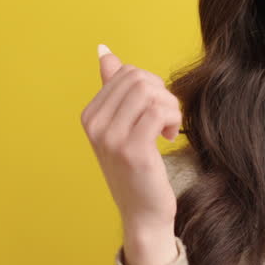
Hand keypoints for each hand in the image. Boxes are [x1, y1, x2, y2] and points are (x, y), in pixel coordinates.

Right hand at [80, 44, 182, 234]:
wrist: (143, 213)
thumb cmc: (138, 169)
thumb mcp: (121, 126)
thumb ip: (114, 89)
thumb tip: (104, 51)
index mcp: (90, 115)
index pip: (126, 72)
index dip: (151, 86)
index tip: (155, 111)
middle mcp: (95, 125)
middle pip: (138, 79)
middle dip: (162, 93)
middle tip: (167, 118)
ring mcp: (112, 138)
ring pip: (150, 93)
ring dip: (170, 106)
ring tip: (169, 127)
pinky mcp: (133, 150)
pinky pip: (159, 111)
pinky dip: (173, 118)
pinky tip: (170, 136)